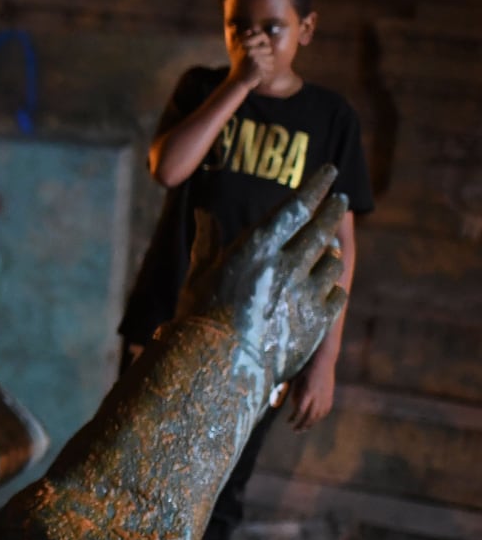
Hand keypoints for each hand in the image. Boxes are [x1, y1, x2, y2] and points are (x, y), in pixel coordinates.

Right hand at [177, 166, 348, 385]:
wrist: (219, 368)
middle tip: (340, 200)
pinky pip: (337, 295)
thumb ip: (208, 240)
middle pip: (321, 228)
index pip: (296, 206)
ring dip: (331, 251)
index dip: (316, 185)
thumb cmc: (200, 317)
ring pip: (333, 261)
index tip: (330, 171)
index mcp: (256, 248)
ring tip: (330, 248)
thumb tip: (203, 213)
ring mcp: (306, 294)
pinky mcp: (318, 323)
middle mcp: (286, 265)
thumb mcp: (200, 274)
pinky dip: (333, 287)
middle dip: (333, 210)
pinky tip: (329, 286)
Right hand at [230, 29, 275, 89]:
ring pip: (270, 56)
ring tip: (256, 67)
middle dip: (265, 54)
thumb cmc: (238, 65)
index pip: (262, 35)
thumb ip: (235, 36)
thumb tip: (233, 24)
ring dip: (266, 63)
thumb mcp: (234, 49)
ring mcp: (253, 55)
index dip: (263, 42)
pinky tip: (258, 72)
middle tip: (255, 61)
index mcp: (243, 41)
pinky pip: (270, 65)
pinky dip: (266, 70)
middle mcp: (247, 47)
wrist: (237, 81)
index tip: (255, 50)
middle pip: (268, 47)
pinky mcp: (258, 64)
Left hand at [288, 354, 335, 430]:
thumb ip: (295, 393)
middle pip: (310, 415)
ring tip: (303, 428)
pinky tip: (314, 420)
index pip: (300, 410)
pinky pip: (325, 410)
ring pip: (319, 414)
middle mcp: (319, 396)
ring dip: (311, 423)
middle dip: (302, 424)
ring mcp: (326, 396)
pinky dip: (319, 416)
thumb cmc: (306, 367)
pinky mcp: (330, 395)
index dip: (294, 418)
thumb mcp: (297, 379)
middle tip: (295, 430)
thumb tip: (294, 406)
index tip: (288, 422)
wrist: (324, 359)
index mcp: (309, 391)